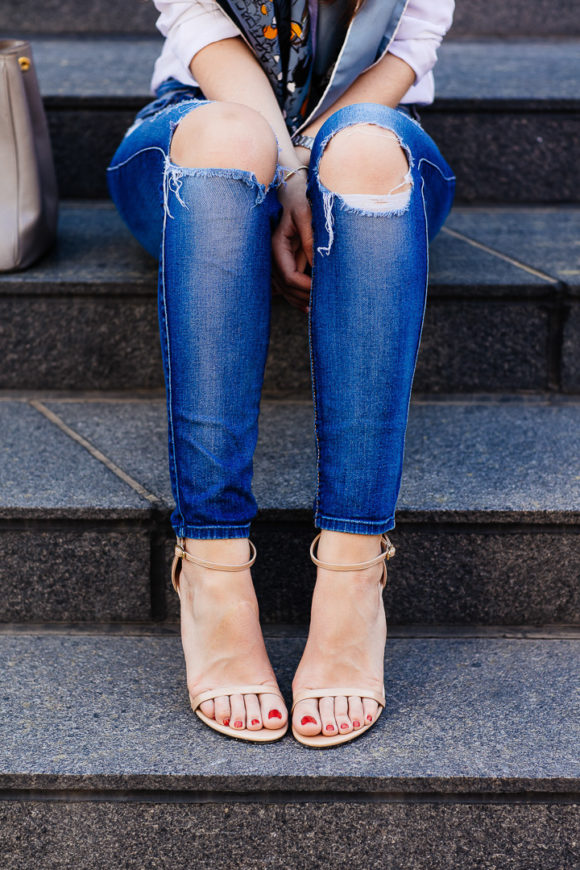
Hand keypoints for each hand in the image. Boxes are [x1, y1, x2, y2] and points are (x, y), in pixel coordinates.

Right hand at [271, 172, 312, 313]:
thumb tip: (318, 264)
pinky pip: (285, 281)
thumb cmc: (299, 196)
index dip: (305, 287)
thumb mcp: (306, 214)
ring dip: (297, 300)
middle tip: (322, 307)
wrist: (291, 185)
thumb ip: (311, 240)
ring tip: (314, 310)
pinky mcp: (281, 258)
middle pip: (285, 286)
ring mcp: (274, 258)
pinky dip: (295, 293)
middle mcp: (271, 255)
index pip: (289, 276)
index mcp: (276, 246)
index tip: (322, 291)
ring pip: (283, 288)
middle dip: (303, 297)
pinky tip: (306, 302)